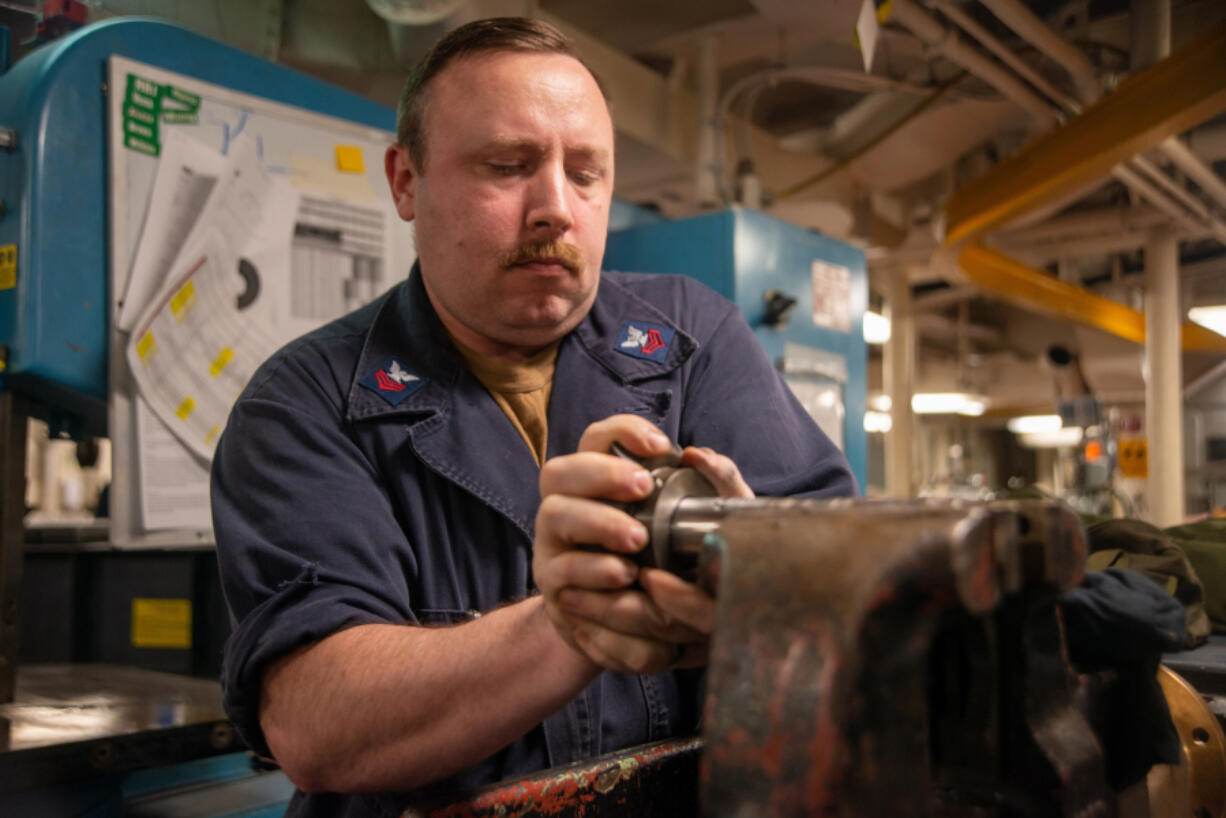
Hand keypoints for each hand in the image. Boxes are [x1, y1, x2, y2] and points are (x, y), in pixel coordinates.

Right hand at [533, 416, 752, 673]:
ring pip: (554, 515)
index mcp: (596, 482)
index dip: (622, 431)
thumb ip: (711, 489)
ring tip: (637, 539)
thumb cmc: (668, 564)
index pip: (596, 439)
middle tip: (643, 487)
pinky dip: (595, 571)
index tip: (661, 446)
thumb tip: (701, 457)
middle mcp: (565, 504)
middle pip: (560, 471)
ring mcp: (553, 544)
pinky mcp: (555, 585)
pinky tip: (625, 576)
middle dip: (601, 473)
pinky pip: (564, 572)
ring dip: (597, 521)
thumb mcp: (699, 529)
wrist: (637, 631)